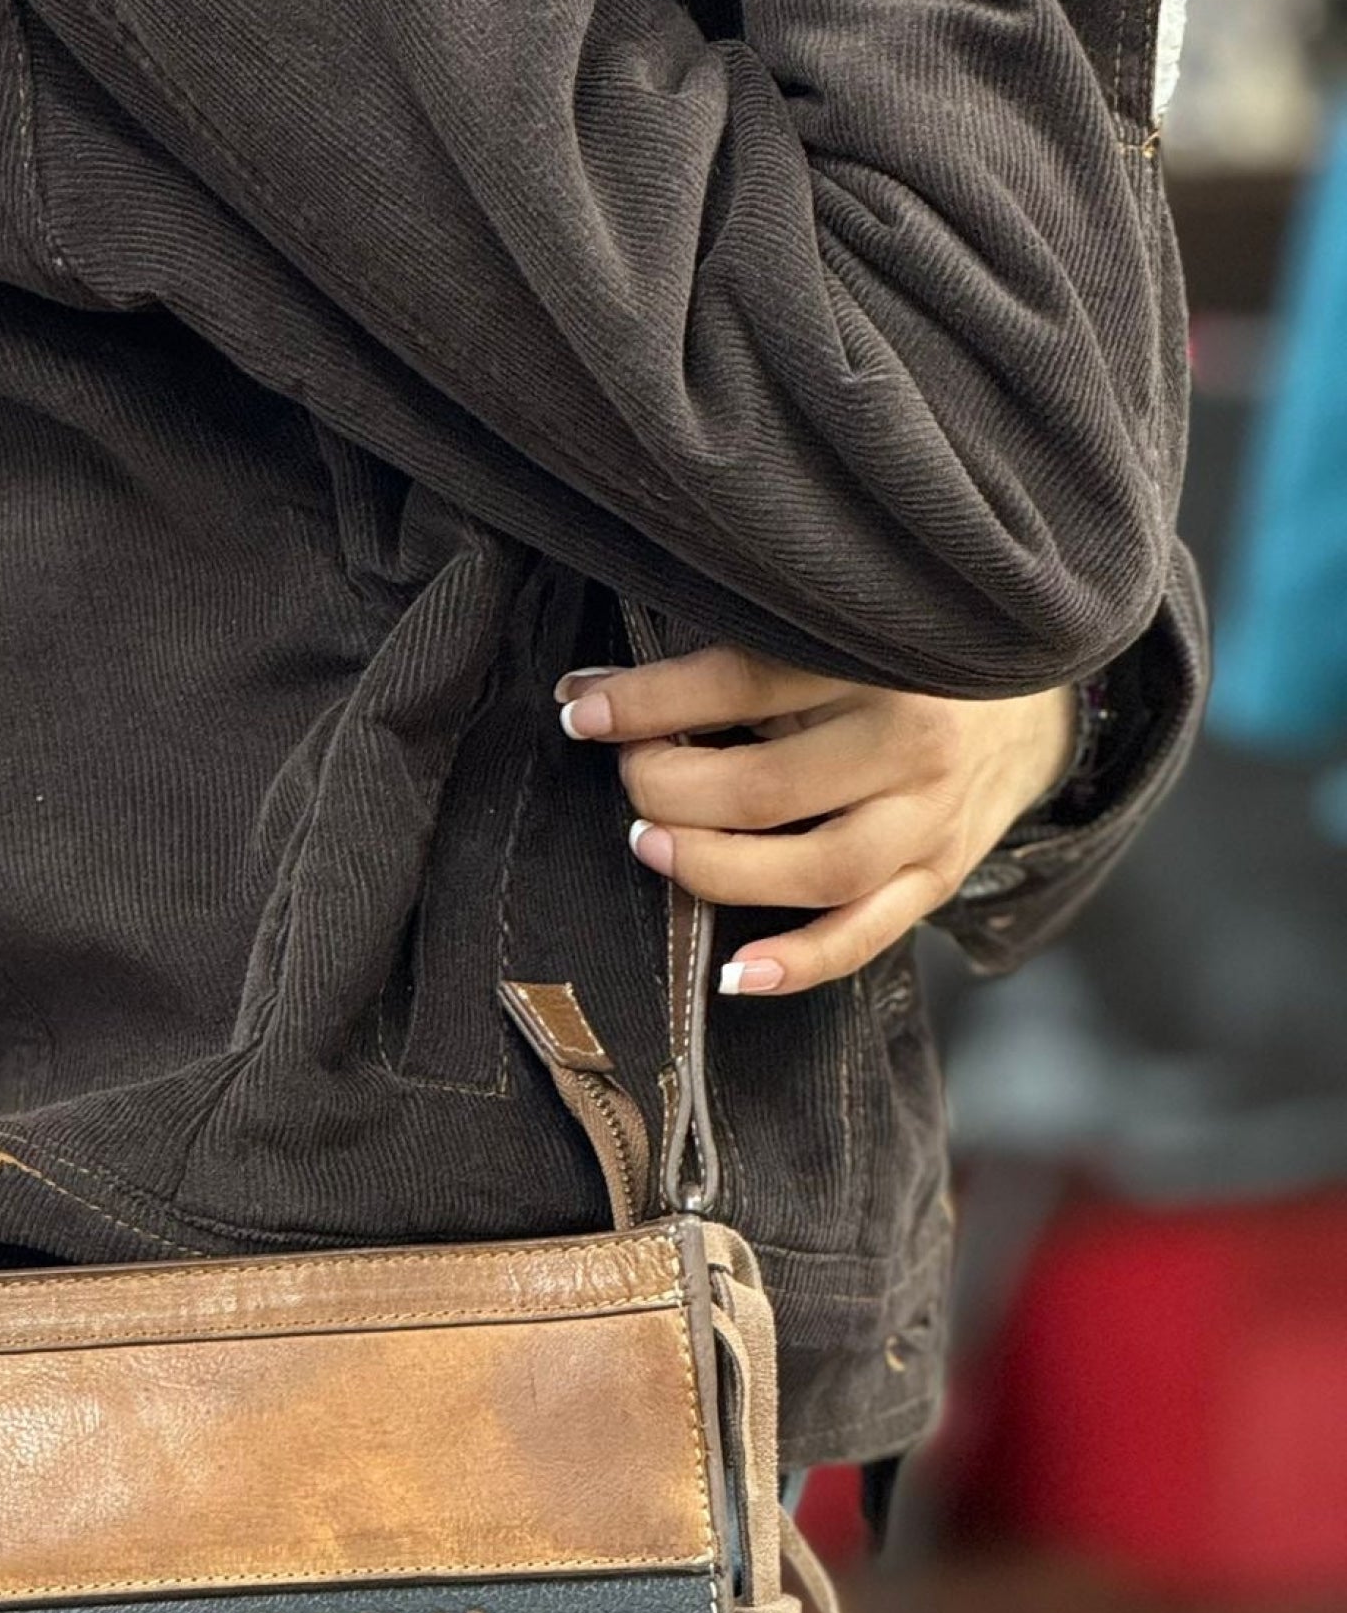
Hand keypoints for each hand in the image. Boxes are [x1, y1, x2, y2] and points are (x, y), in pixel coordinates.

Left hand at [556, 648, 1078, 994]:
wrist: (1031, 704)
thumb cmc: (901, 664)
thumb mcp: (837, 639)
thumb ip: (738, 663)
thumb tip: (592, 699)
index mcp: (883, 659)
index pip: (742, 682)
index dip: (646, 704)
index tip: (580, 713)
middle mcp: (914, 742)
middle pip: (767, 789)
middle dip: (670, 791)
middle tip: (630, 782)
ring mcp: (931, 820)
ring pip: (814, 869)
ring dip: (714, 868)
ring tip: (650, 846)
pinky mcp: (939, 877)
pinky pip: (865, 937)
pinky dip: (797, 964)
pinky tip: (733, 973)